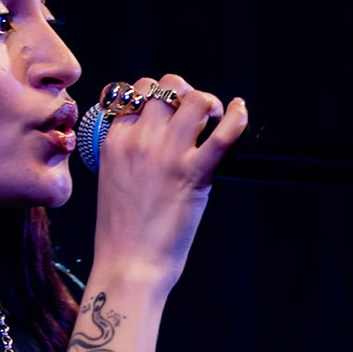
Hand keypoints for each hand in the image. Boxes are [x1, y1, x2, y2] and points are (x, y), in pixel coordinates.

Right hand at [91, 74, 248, 291]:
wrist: (128, 265)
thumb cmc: (121, 233)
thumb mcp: (112, 179)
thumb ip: (127, 153)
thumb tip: (154, 138)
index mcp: (114, 141)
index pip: (132, 92)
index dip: (154, 94)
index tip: (167, 110)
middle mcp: (139, 141)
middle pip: (165, 86)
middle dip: (183, 92)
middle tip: (195, 113)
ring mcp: (167, 155)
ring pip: (194, 99)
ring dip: (208, 102)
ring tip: (214, 118)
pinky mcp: (193, 174)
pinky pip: (223, 134)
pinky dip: (237, 117)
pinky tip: (240, 113)